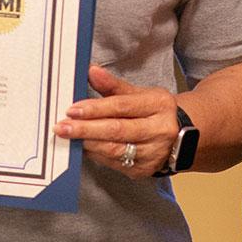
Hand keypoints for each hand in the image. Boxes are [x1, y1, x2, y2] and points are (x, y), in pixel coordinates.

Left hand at [55, 64, 179, 178]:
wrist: (179, 137)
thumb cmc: (154, 111)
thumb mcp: (139, 94)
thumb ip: (113, 86)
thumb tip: (92, 71)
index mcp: (159, 105)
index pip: (122, 106)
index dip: (95, 108)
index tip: (72, 109)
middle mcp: (159, 130)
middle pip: (117, 130)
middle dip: (86, 129)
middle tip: (62, 127)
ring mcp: (153, 153)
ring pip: (115, 150)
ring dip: (88, 144)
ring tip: (68, 137)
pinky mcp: (144, 170)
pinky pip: (114, 163)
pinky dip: (96, 154)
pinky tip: (82, 147)